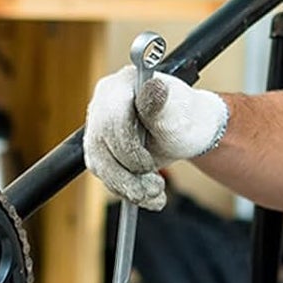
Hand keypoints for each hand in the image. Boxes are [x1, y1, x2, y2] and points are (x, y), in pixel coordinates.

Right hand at [83, 68, 228, 209]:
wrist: (184, 133)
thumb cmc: (183, 119)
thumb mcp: (177, 113)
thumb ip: (161, 105)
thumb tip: (154, 87)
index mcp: (119, 87)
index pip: (111, 122)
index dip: (129, 150)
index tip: (150, 165)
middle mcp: (102, 105)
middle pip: (101, 147)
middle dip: (129, 175)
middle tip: (157, 187)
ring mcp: (98, 128)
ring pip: (101, 166)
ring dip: (129, 188)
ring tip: (156, 193)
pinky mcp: (100, 150)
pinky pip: (105, 176)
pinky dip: (127, 191)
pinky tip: (147, 195)